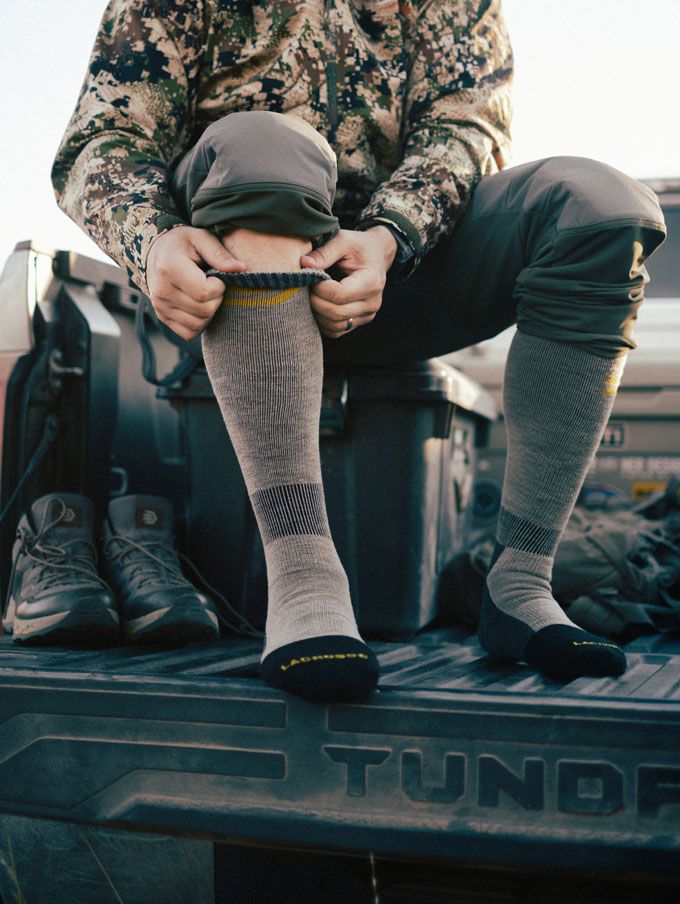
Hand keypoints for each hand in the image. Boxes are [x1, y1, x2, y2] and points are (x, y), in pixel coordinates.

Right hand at [145, 226, 245, 340]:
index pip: (203, 293)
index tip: (216, 277)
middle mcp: (162, 291)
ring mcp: (160, 307)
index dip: (218, 287)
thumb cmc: (183, 244)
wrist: (156, 252)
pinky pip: (189, 333)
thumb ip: (219, 254)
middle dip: (216, 300)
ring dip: (210, 313)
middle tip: (214, 287)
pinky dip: (200, 324)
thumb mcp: (201, 238)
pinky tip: (200, 307)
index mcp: (170, 268)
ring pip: (198, 325)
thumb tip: (241, 268)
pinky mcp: (163, 317)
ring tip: (206, 295)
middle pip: (203, 311)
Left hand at [300, 226, 396, 338]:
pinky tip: (318, 305)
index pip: (339, 295)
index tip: (309, 276)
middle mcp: (372, 303)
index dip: (319, 288)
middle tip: (306, 286)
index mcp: (371, 282)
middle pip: (336, 313)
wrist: (377, 255)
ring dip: (317, 313)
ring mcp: (367, 315)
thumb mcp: (344, 240)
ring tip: (311, 294)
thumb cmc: (359, 247)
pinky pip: (336, 331)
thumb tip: (304, 264)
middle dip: (315, 301)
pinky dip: (322, 322)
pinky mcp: (359, 322)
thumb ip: (325, 252)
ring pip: (335, 326)